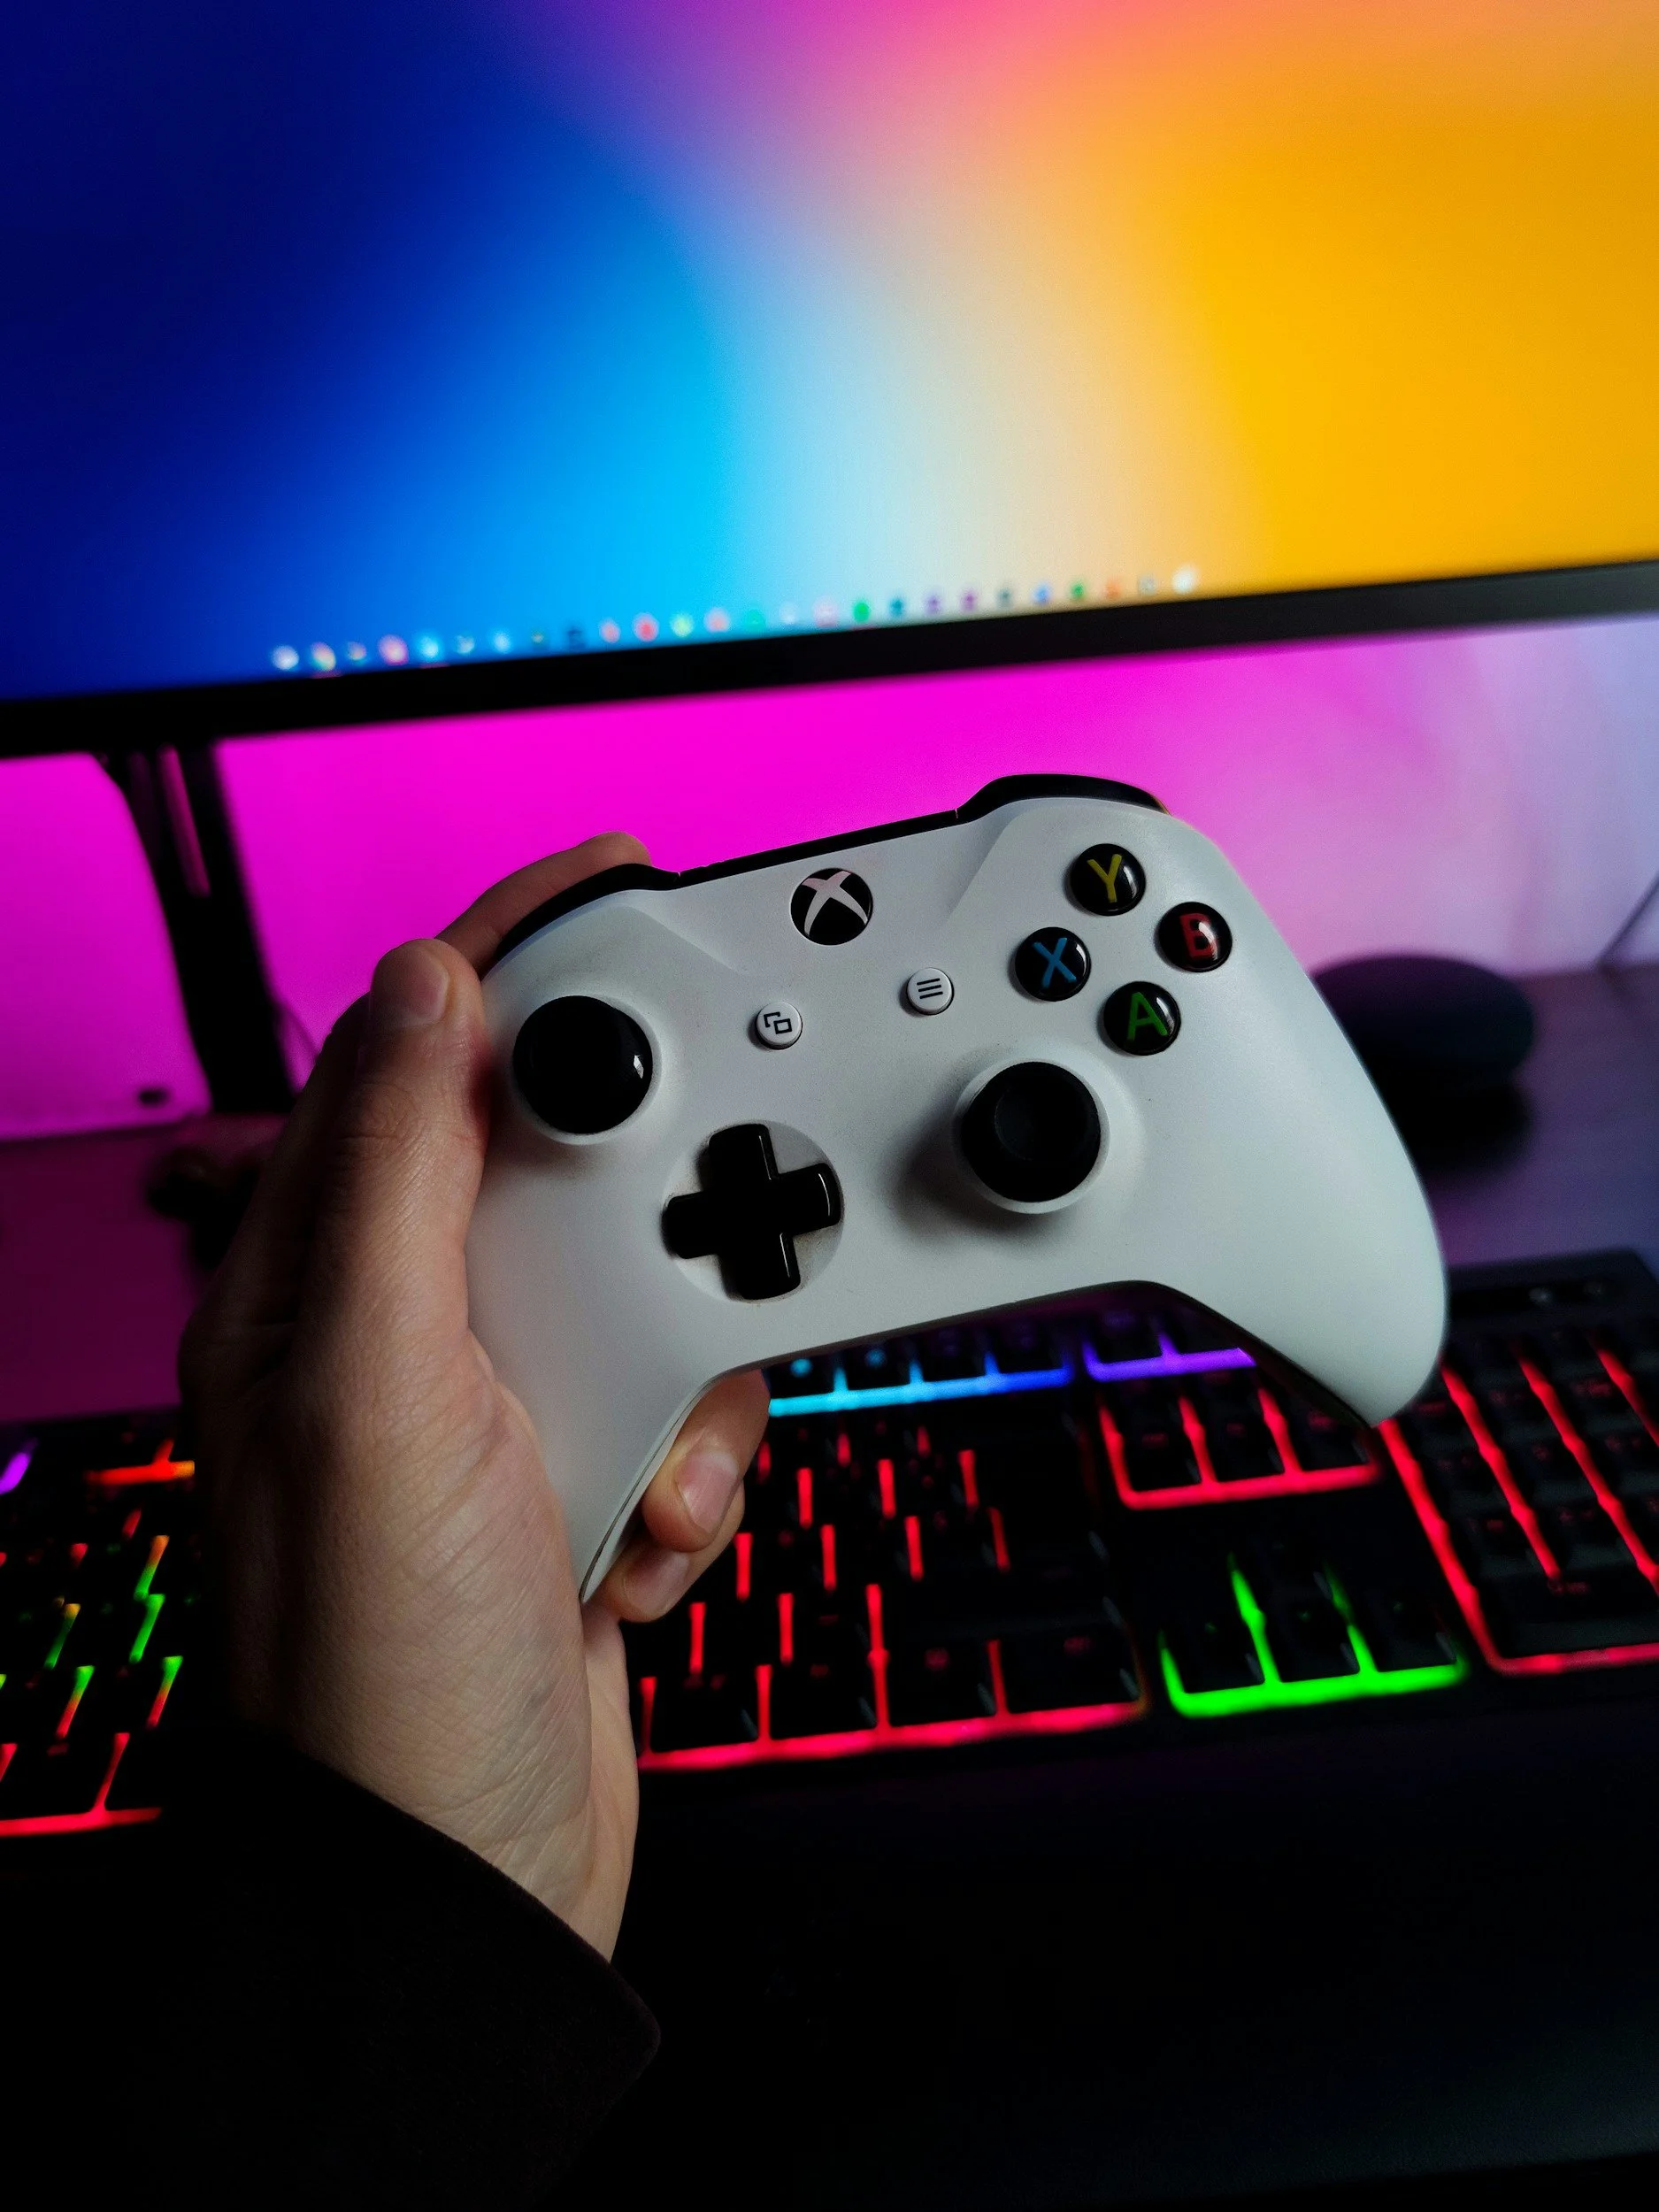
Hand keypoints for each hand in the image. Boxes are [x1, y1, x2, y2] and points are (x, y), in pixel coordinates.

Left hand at [180, 835, 768, 1955]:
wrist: (469, 1885)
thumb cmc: (373, 1671)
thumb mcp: (376, 1393)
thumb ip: (396, 1175)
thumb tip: (421, 983)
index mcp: (321, 1276)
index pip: (421, 1047)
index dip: (522, 946)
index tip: (630, 880)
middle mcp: (410, 1326)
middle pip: (577, 1155)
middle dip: (657, 1210)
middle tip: (688, 1260)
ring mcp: (508, 1403)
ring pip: (660, 1277)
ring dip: (687, 1377)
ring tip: (641, 1481)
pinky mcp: (588, 1472)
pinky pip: (694, 1396)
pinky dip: (699, 1463)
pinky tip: (637, 1547)